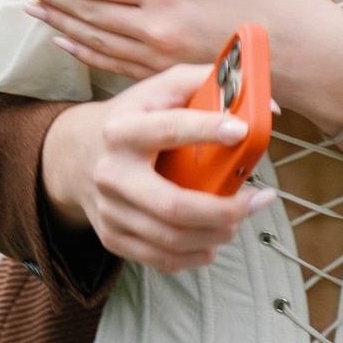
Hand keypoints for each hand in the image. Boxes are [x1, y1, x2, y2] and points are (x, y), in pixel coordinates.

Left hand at [11, 0, 342, 97]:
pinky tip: (64, 40)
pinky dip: (82, 50)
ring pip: (91, 38)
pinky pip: (112, 64)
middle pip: (82, 10)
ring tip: (28, 6)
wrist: (314, 60)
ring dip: (56, 21)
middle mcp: (154, 29)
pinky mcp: (168, 78)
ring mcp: (158, 59)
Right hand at [37, 63, 273, 271]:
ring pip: (173, 239)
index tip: (242, 131)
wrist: (75, 155)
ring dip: (218, 234)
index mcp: (122, 130)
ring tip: (238, 218)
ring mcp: (110, 210)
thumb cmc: (133, 119)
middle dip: (224, 210)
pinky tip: (212, 239)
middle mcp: (111, 173)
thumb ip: (208, 84)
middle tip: (257, 200)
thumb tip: (268, 107)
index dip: (206, 130)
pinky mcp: (112, 237)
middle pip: (173, 206)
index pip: (167, 130)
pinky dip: (197, 255)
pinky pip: (162, 259)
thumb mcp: (159, 89)